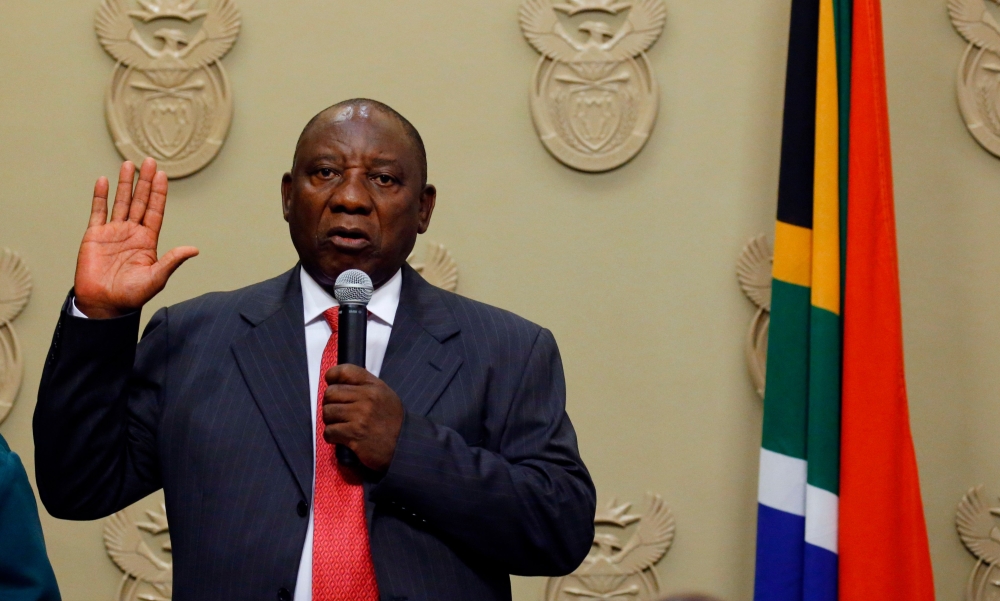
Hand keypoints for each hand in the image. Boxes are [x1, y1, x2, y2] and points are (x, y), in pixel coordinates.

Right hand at [74, 159, 198, 318]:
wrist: (103, 304)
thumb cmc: (131, 295)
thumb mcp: (156, 277)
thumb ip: (172, 261)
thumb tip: (194, 249)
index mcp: (148, 240)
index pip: (155, 211)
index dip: (158, 193)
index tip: (163, 175)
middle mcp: (132, 232)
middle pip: (139, 201)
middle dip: (144, 182)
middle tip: (149, 161)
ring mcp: (113, 232)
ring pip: (121, 202)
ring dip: (125, 184)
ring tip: (129, 164)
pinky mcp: (95, 235)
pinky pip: (98, 211)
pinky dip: (101, 196)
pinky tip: (104, 181)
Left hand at [322, 364, 403, 471]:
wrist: (404, 445)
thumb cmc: (392, 421)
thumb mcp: (384, 395)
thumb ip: (364, 386)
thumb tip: (338, 383)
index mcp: (373, 386)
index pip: (345, 371)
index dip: (332, 376)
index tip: (331, 382)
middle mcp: (367, 398)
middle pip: (330, 393)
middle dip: (330, 403)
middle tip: (337, 411)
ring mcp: (360, 416)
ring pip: (328, 412)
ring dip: (330, 421)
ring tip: (340, 425)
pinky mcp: (354, 434)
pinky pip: (329, 431)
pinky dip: (332, 436)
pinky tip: (342, 437)